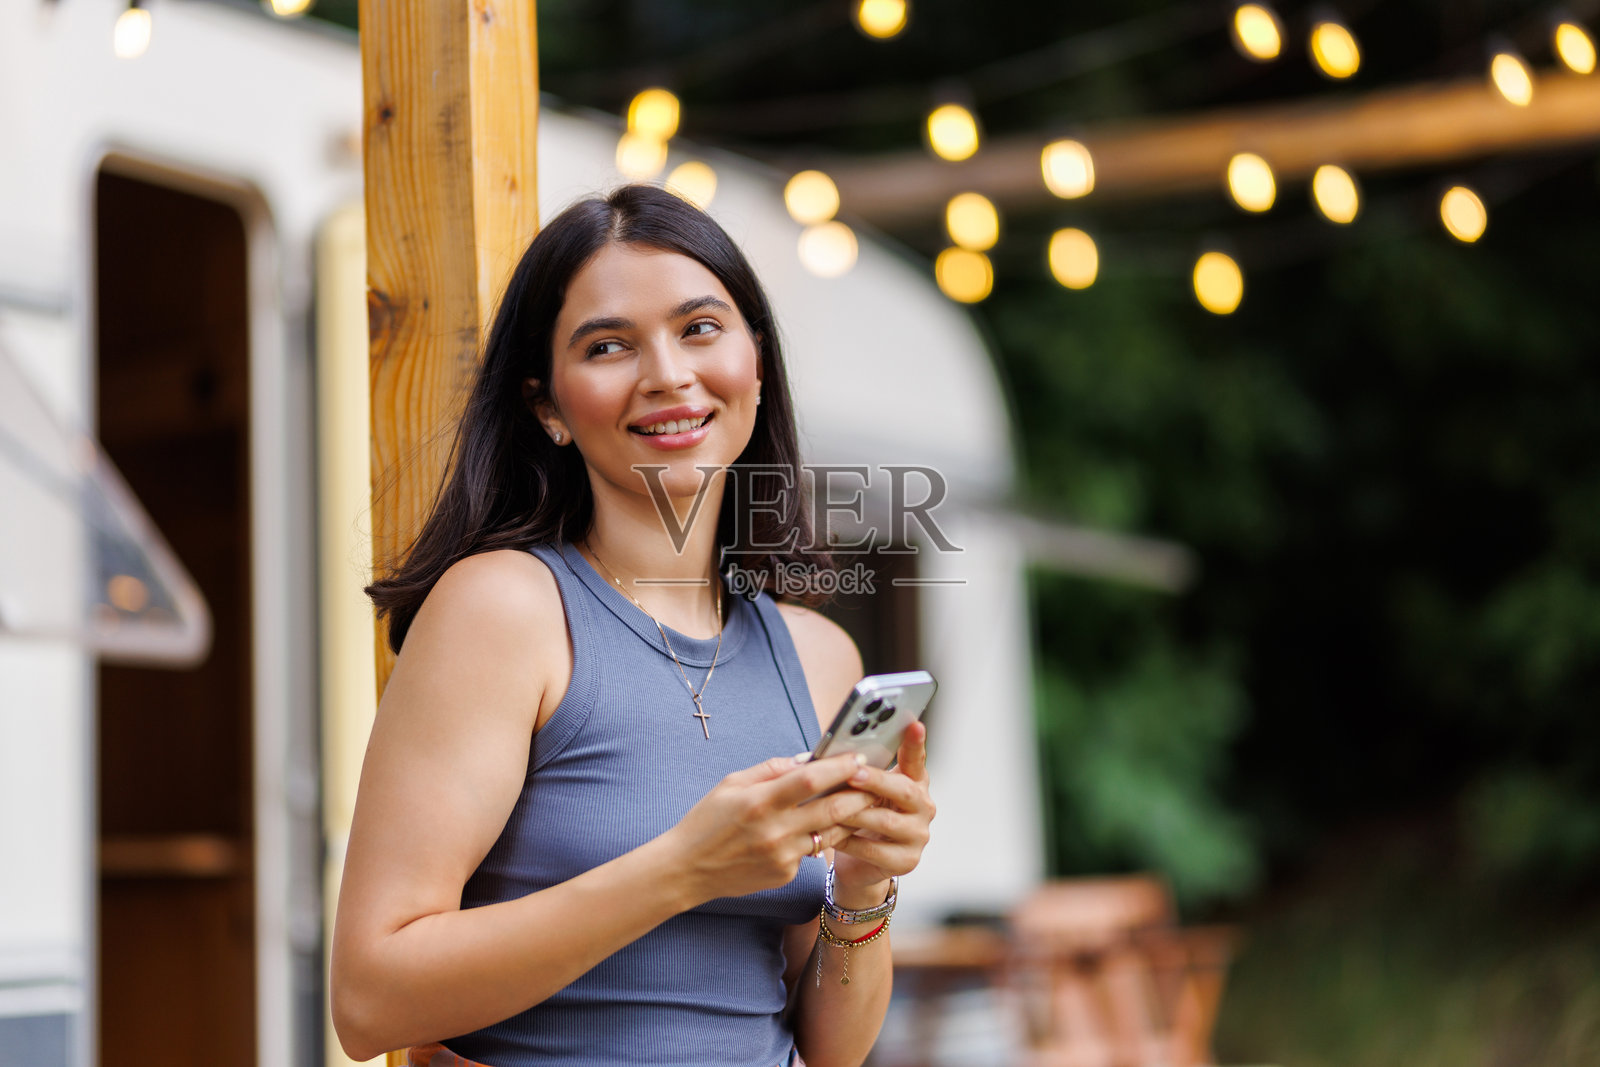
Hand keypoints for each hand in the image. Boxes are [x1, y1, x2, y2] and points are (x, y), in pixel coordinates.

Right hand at [665, 753, 876, 904]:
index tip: (858, 757)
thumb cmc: (707, 820)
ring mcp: (783, 856)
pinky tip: (826, 827)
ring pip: (831, 833)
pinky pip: (812, 852)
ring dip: (851, 817)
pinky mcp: (785, 874)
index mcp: (760, 801)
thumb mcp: (732, 783)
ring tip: (865, 802)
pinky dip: (821, 837)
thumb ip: (771, 769)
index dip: (839, 767)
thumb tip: (808, 759)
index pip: (811, 779)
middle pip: (832, 808)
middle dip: (860, 793)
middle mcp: (775, 830)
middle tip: (877, 781)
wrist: (687, 869)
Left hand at [829, 721, 933, 906]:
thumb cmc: (861, 820)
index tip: (914, 724)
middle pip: (904, 790)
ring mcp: (918, 836)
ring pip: (886, 821)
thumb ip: (858, 775)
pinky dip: (849, 841)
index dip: (915, 743)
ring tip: (831, 807)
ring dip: (855, 813)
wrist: (861, 864)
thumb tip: (832, 756)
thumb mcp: (863, 793)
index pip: (916, 760)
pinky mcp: (906, 862)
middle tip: (853, 773)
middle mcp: (923, 808)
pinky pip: (874, 850)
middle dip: (876, 781)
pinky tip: (832, 836)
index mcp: (915, 784)